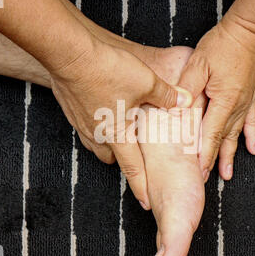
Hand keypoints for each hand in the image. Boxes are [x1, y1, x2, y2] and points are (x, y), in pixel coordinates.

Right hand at [50, 38, 191, 206]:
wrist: (70, 53)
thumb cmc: (108, 69)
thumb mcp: (146, 82)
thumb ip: (167, 95)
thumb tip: (184, 100)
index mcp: (117, 134)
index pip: (132, 167)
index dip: (141, 185)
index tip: (146, 202)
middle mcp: (97, 134)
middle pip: (110, 158)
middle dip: (123, 162)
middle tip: (135, 158)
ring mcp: (81, 123)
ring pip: (96, 145)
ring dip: (108, 144)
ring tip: (119, 136)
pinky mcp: (71, 110)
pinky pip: (86, 128)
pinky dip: (97, 128)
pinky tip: (102, 114)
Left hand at [178, 14, 254, 180]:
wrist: (245, 33)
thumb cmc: (220, 46)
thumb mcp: (197, 65)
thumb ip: (187, 89)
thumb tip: (178, 110)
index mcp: (222, 101)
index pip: (210, 135)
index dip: (204, 155)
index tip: (199, 172)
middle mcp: (235, 107)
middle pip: (223, 139)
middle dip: (214, 161)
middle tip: (207, 180)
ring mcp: (244, 103)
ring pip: (236, 135)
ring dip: (230, 155)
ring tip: (228, 175)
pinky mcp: (249, 97)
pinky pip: (251, 122)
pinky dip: (251, 136)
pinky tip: (253, 149)